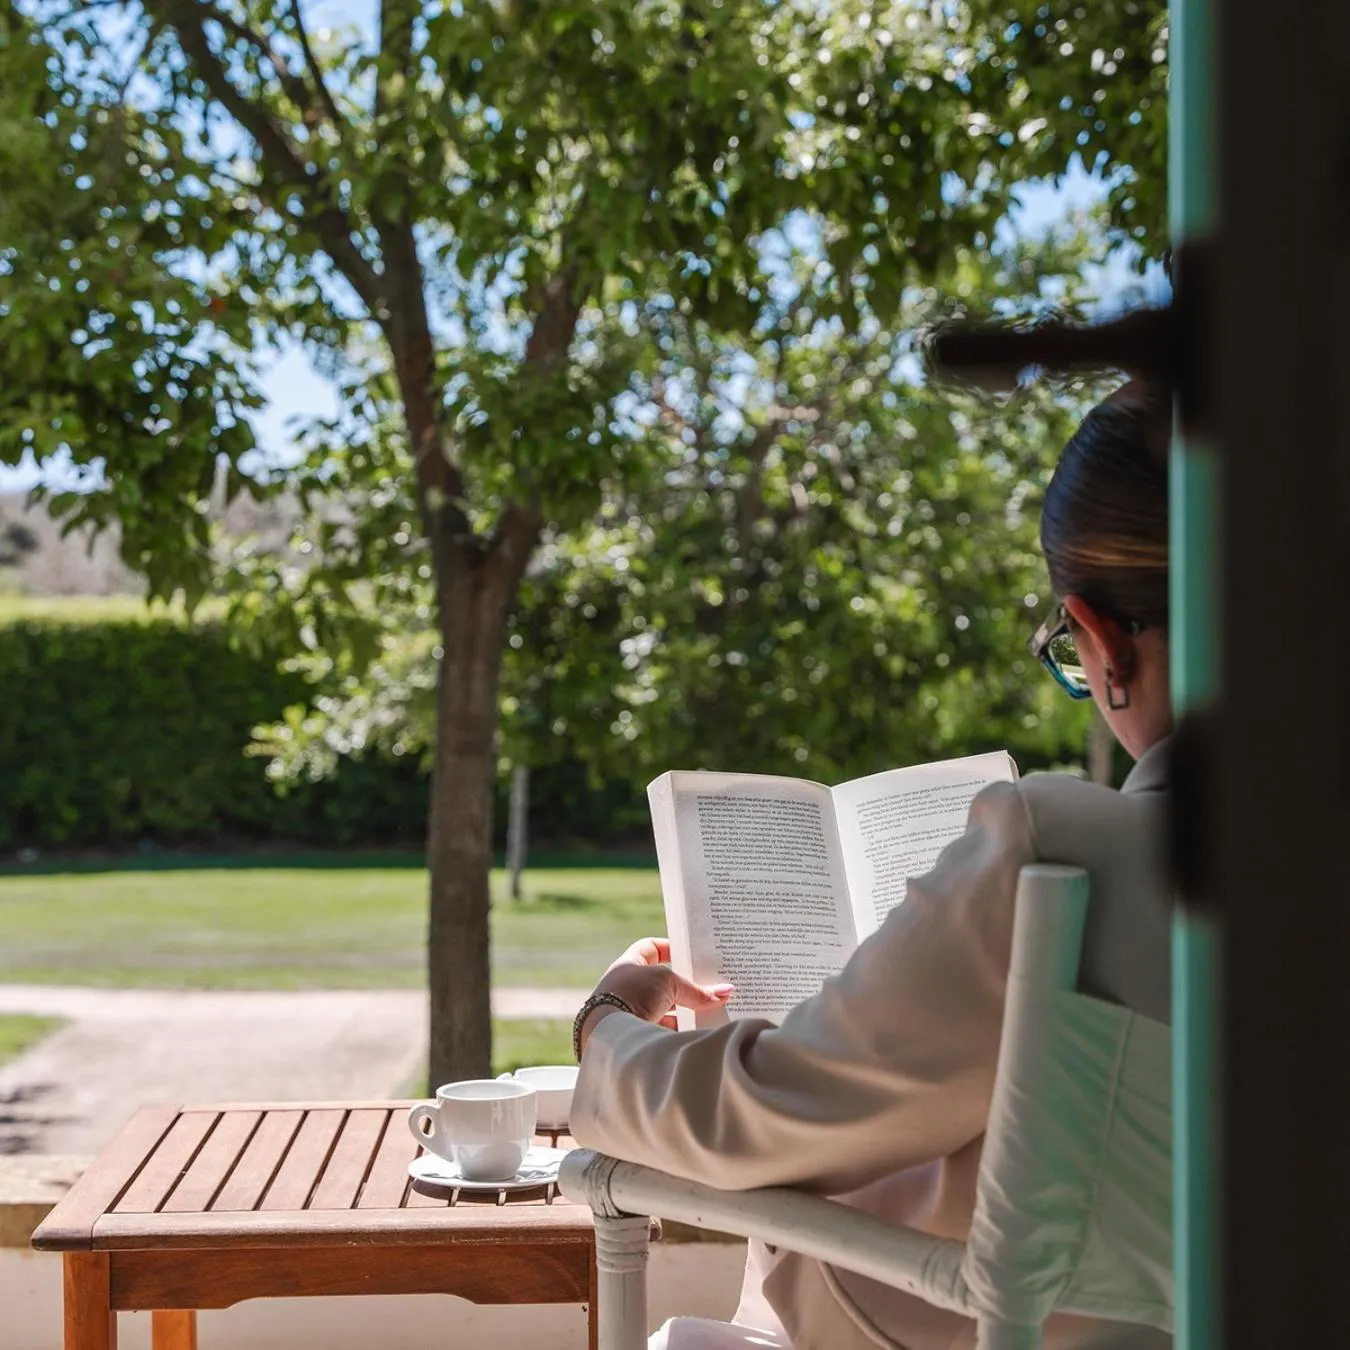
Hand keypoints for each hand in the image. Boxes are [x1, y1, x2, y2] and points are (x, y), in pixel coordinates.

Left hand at [586, 938, 732, 1037]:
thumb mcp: (669, 984)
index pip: (651, 948)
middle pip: (662, 980)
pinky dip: (680, 1029)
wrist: (610, 1035)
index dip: (671, 948)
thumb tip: (727, 992)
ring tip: (712, 1007)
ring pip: (665, 1007)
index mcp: (629, 964)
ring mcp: (631, 1012)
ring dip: (685, 1009)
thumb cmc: (634, 995)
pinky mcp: (637, 1035)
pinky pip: (664, 1030)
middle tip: (710, 983)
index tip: (692, 952)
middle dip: (685, 983)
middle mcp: (628, 986)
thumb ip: (697, 990)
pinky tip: (698, 1030)